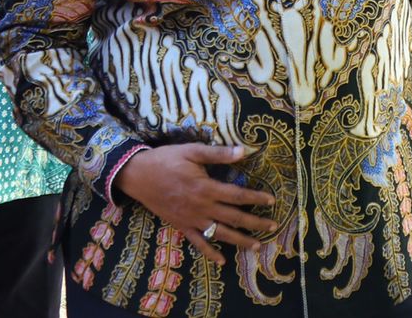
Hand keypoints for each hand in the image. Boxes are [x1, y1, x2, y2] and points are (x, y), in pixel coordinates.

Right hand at [115, 145, 276, 265]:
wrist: (138, 176)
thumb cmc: (166, 160)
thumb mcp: (192, 151)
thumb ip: (218, 153)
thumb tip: (244, 151)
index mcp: (206, 188)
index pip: (237, 195)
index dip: (256, 198)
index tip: (271, 200)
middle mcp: (201, 207)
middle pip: (234, 217)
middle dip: (255, 222)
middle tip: (273, 226)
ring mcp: (191, 220)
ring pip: (220, 233)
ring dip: (240, 240)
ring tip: (257, 246)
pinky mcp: (181, 226)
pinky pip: (198, 243)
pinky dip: (210, 253)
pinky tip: (222, 261)